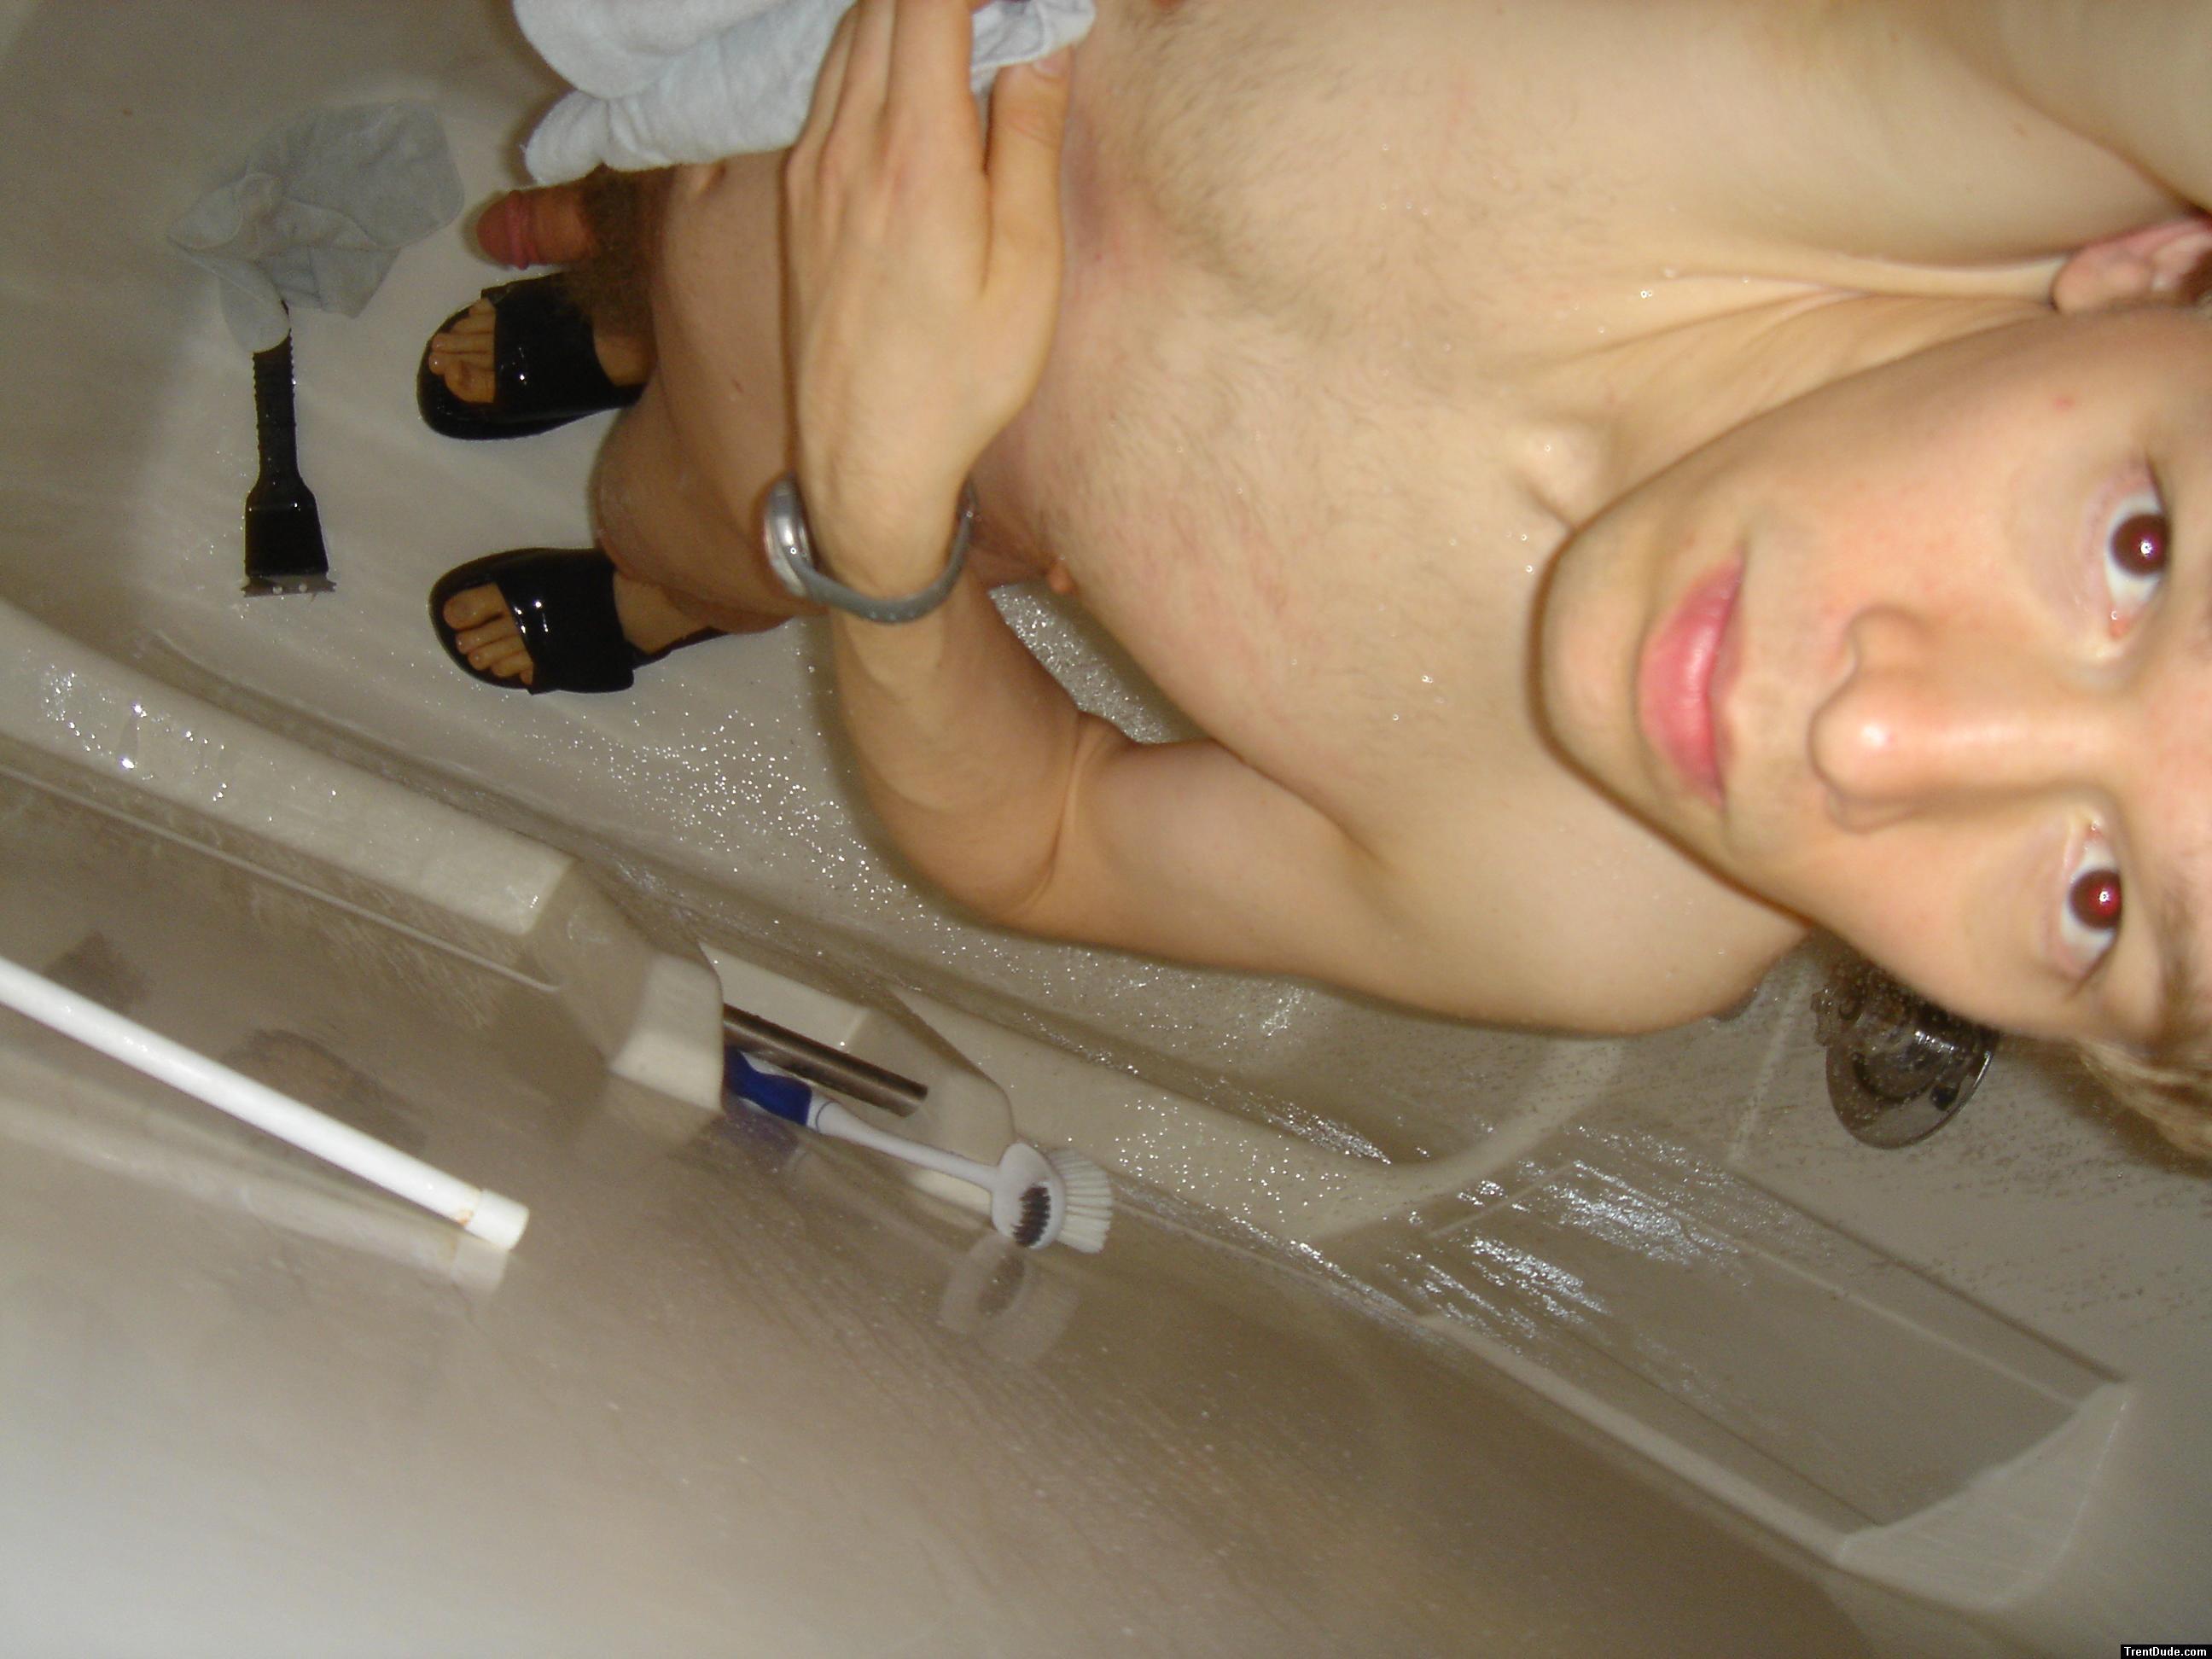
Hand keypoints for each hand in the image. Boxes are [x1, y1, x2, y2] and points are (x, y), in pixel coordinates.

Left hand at [782, 0, 1072, 592]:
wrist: (863, 457)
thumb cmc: (961, 379)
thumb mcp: (1027, 268)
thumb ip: (1029, 142)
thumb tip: (1040, 44)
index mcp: (916, 152)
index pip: (927, 0)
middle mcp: (850, 143)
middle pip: (882, 4)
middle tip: (1001, 13)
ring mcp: (813, 164)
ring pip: (850, 36)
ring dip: (904, 10)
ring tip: (966, 27)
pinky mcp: (797, 191)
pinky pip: (829, 82)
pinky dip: (871, 49)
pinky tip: (912, 70)